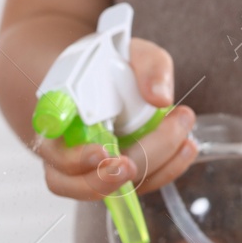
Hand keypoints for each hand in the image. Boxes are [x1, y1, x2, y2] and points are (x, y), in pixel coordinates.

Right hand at [36, 38, 198, 200]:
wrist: (104, 79)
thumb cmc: (109, 67)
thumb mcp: (131, 51)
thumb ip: (149, 66)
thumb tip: (161, 100)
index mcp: (57, 122)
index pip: (54, 152)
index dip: (75, 159)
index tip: (103, 152)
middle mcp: (64, 154)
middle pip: (81, 179)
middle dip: (124, 167)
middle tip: (162, 139)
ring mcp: (89, 171)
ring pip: (110, 192)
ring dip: (150, 172)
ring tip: (183, 144)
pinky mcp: (115, 178)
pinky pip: (136, 187)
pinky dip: (166, 170)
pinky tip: (188, 146)